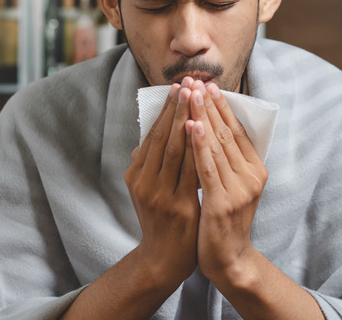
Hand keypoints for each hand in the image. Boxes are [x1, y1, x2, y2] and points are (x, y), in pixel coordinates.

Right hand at [124, 82, 199, 288]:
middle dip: (177, 108)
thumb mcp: (145, 190)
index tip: (177, 87)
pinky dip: (197, 150)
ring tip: (197, 98)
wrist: (163, 259)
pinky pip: (190, 172)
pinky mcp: (179, 206)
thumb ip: (147, 164)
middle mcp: (145, 183)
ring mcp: (161, 195)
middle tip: (188, 82)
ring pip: (176, 151)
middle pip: (163, 138)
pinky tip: (205, 132)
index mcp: (136, 176)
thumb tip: (148, 137)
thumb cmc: (159, 220)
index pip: (153, 135)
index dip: (166, 110)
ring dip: (188, 121)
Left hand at [185, 81, 267, 284]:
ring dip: (202, 116)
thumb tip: (209, 129)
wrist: (229, 261)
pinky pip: (207, 168)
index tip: (209, 85)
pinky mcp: (221, 203)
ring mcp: (238, 191)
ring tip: (190, 94)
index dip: (222, 107)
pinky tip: (190, 126)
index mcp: (255, 171)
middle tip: (197, 81)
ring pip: (217, 146)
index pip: (238, 131)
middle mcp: (251, 178)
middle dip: (209, 105)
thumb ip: (226, 161)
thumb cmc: (225, 222)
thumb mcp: (232, 187)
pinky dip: (199, 144)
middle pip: (227, 133)